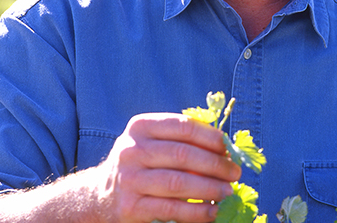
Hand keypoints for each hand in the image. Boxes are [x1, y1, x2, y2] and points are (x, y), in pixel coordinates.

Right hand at [95, 113, 240, 222]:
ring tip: (228, 191)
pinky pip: (170, 209)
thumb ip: (183, 138)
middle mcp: (131, 150)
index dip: (210, 137)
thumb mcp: (154, 141)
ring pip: (178, 183)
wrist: (101, 194)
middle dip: (215, 164)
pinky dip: (195, 212)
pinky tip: (212, 211)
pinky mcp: (130, 208)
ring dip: (209, 188)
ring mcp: (128, 179)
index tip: (229, 147)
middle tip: (235, 172)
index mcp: (141, 126)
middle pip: (182, 154)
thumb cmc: (142, 161)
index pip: (183, 126)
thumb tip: (226, 146)